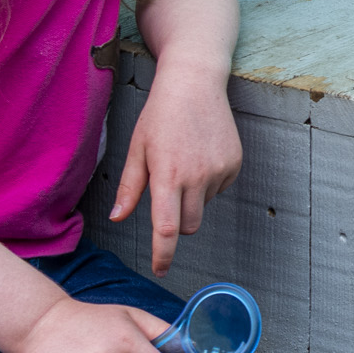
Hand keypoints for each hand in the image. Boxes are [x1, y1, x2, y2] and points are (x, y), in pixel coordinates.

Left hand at [111, 61, 243, 275]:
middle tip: (166, 193)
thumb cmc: (160, 115)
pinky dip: (208, 183)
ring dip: (192, 198)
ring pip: (203, 207)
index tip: (160, 270)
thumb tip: (118, 217)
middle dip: (175, 222)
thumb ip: (130, 187)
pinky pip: (219, 189)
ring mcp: (220, 171)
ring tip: (184, 162)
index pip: (167, 228)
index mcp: (168, 175)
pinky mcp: (235, 164)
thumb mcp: (137, 149)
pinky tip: (200, 155)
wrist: (195, 83)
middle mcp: (197, 177)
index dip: (163, 254)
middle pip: (187, 225)